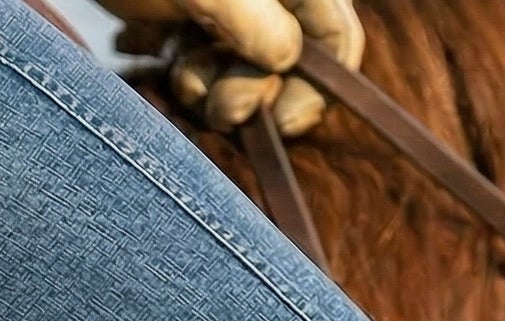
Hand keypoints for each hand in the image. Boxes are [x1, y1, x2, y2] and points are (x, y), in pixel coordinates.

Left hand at [100, 0, 364, 135]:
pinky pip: (211, 66)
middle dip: (255, 93)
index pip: (336, 37)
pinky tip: (168, 63)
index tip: (281, 124)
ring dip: (216, 90)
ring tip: (181, 73)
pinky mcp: (193, 18)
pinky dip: (192, 78)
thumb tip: (289, 60)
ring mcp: (231, 4)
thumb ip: (250, 19)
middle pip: (293, 64)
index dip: (317, 88)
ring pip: (248, 73)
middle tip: (217, 106)